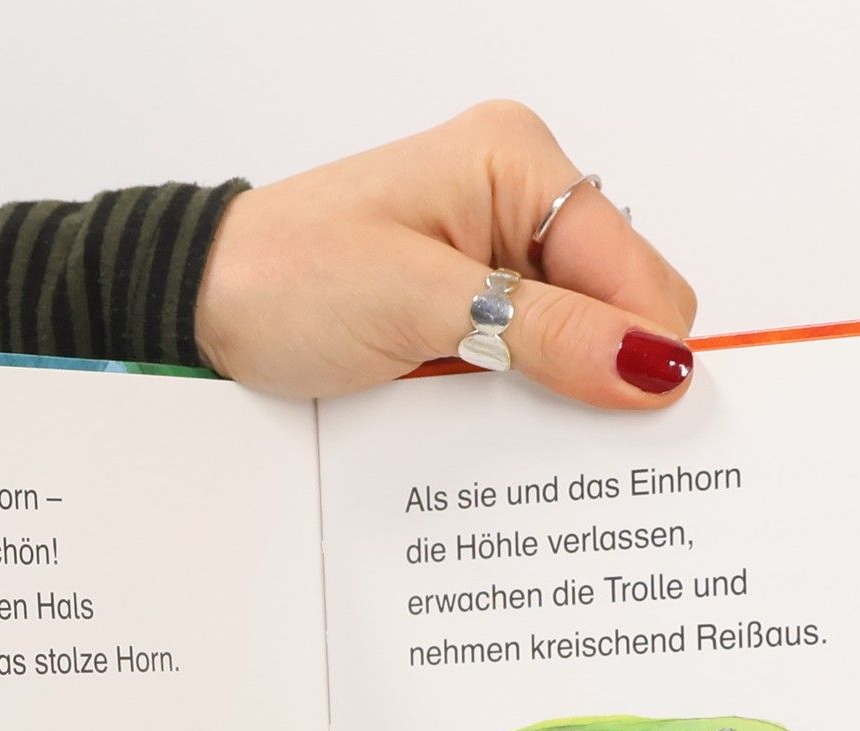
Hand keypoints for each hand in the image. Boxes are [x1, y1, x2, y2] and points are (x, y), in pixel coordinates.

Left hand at [197, 101, 699, 409]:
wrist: (205, 305)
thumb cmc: (287, 277)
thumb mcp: (420, 304)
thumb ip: (545, 334)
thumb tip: (653, 364)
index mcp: (520, 164)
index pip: (640, 273)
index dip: (645, 354)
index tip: (636, 430)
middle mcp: (521, 204)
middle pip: (624, 312)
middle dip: (607, 379)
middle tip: (558, 436)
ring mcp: (501, 262)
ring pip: (586, 350)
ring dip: (563, 400)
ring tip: (509, 429)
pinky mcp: (477, 313)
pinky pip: (537, 368)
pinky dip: (526, 406)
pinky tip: (492, 425)